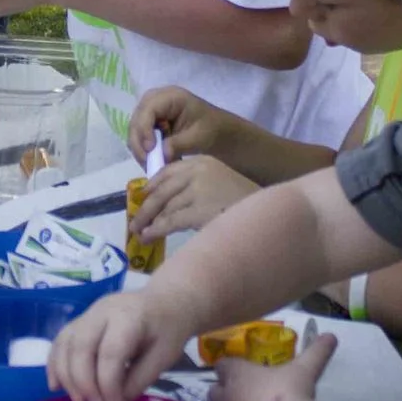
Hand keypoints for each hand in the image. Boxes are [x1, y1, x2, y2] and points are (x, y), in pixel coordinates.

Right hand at [48, 286, 205, 400]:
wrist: (165, 301)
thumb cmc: (168, 330)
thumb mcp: (163, 357)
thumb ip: (138, 381)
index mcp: (129, 317)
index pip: (110, 352)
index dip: (108, 383)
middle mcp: (102, 311)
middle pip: (81, 346)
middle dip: (83, 381)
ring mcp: (87, 314)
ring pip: (64, 344)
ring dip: (66, 376)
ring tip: (79, 400)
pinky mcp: (79, 321)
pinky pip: (60, 342)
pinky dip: (55, 365)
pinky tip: (56, 385)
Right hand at [129, 87, 251, 166]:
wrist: (217, 132)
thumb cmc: (211, 130)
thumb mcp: (198, 138)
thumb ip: (178, 144)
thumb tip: (161, 154)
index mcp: (171, 97)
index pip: (148, 110)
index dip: (144, 129)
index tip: (150, 150)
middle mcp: (157, 99)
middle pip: (137, 119)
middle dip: (139, 142)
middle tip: (147, 163)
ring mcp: (152, 110)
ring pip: (135, 129)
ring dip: (140, 148)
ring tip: (151, 165)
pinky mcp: (150, 122)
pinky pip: (140, 135)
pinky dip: (144, 150)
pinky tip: (153, 161)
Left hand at [132, 155, 259, 239]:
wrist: (267, 215)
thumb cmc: (244, 203)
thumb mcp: (219, 183)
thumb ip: (195, 186)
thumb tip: (166, 204)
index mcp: (202, 162)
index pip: (168, 171)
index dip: (152, 186)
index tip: (143, 197)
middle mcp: (197, 172)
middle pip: (161, 191)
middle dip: (145, 208)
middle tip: (135, 222)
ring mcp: (197, 190)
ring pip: (164, 207)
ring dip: (149, 222)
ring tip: (140, 233)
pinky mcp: (198, 210)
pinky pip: (169, 222)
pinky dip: (156, 231)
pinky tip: (149, 238)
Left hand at [208, 330, 336, 400]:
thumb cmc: (293, 395)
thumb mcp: (306, 370)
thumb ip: (316, 351)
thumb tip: (331, 335)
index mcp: (237, 373)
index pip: (223, 365)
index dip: (230, 368)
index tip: (241, 372)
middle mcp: (224, 396)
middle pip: (214, 391)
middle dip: (224, 393)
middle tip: (243, 398)